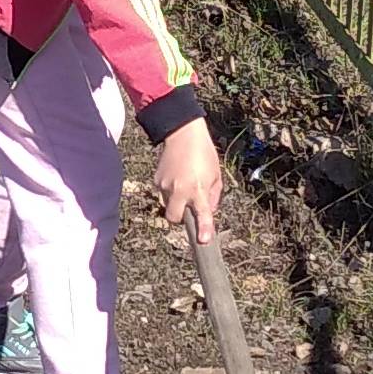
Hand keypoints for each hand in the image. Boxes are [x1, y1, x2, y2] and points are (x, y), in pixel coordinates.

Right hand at [153, 116, 223, 240]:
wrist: (182, 133)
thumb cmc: (204, 153)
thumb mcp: (216, 175)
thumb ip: (213, 197)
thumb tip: (208, 211)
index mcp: (198, 188)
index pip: (202, 214)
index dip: (203, 229)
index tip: (203, 240)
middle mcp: (180, 189)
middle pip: (174, 218)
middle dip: (180, 218)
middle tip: (187, 208)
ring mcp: (165, 185)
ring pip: (167, 205)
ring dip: (175, 202)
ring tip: (183, 184)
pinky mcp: (156, 180)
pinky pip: (163, 193)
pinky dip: (169, 191)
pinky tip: (176, 177)